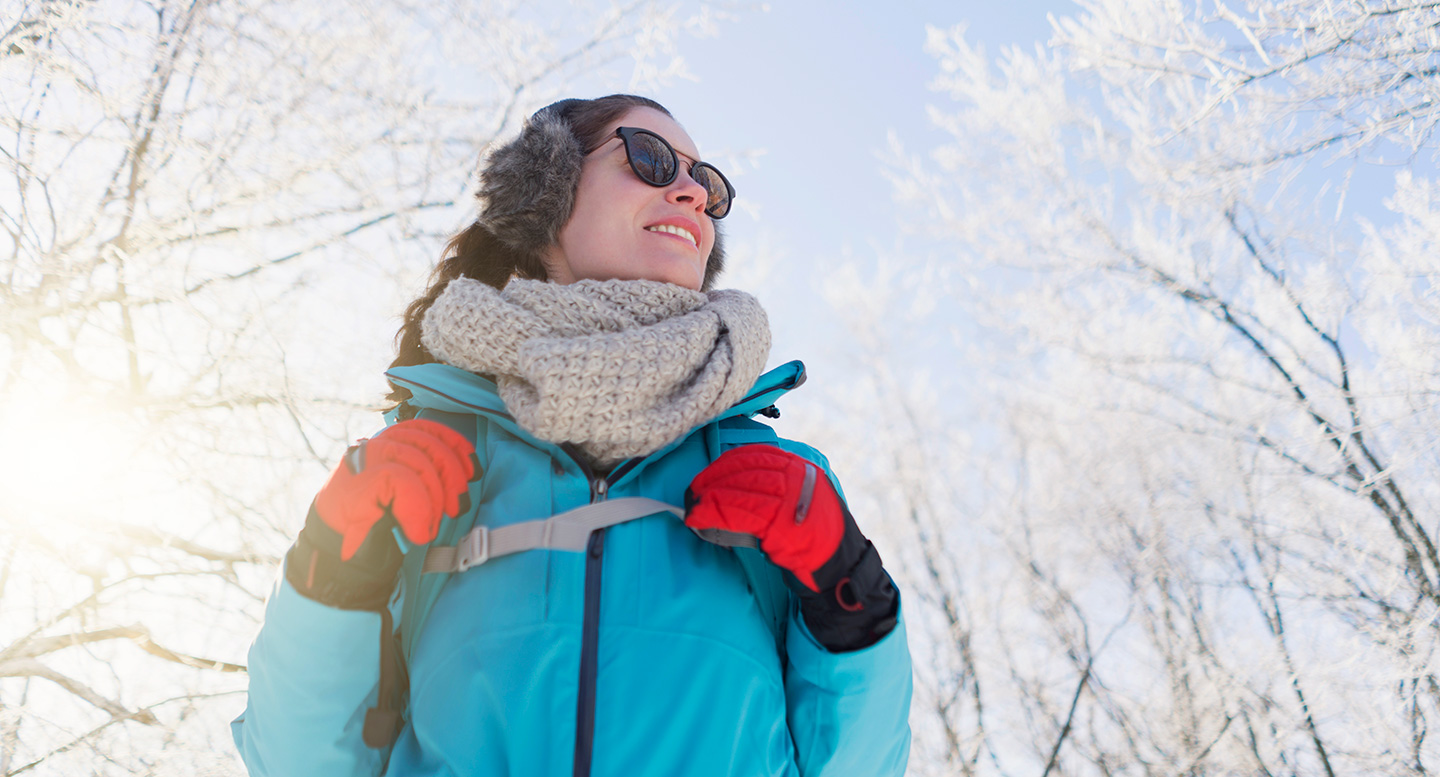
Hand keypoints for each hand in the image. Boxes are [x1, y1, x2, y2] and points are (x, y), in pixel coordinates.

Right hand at [315, 418, 477, 560]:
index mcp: (387, 445)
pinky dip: (417, 507)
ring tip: (429, 526)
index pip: (425, 428)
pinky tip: (418, 531)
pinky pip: (401, 480)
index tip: (473, 470)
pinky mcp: (358, 482)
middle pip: (426, 442)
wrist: (335, 556)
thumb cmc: (375, 527)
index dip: (454, 444)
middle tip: (456, 507)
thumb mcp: (404, 496)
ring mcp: (363, 462)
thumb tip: (463, 474)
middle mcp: (374, 446)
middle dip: (451, 474)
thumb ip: (424, 476)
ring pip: (416, 460)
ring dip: (432, 498)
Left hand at [683, 444, 852, 594]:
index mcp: (799, 468)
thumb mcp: (798, 501)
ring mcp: (790, 500)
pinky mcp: (780, 525)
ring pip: (736, 492)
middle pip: (741, 472)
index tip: (705, 477)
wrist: (841, 568)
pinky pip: (737, 515)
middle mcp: (796, 478)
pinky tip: (698, 522)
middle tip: (692, 496)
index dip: (723, 465)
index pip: (753, 455)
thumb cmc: (815, 538)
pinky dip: (713, 518)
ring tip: (692, 511)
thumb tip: (725, 491)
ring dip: (708, 501)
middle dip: (710, 482)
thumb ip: (770, 489)